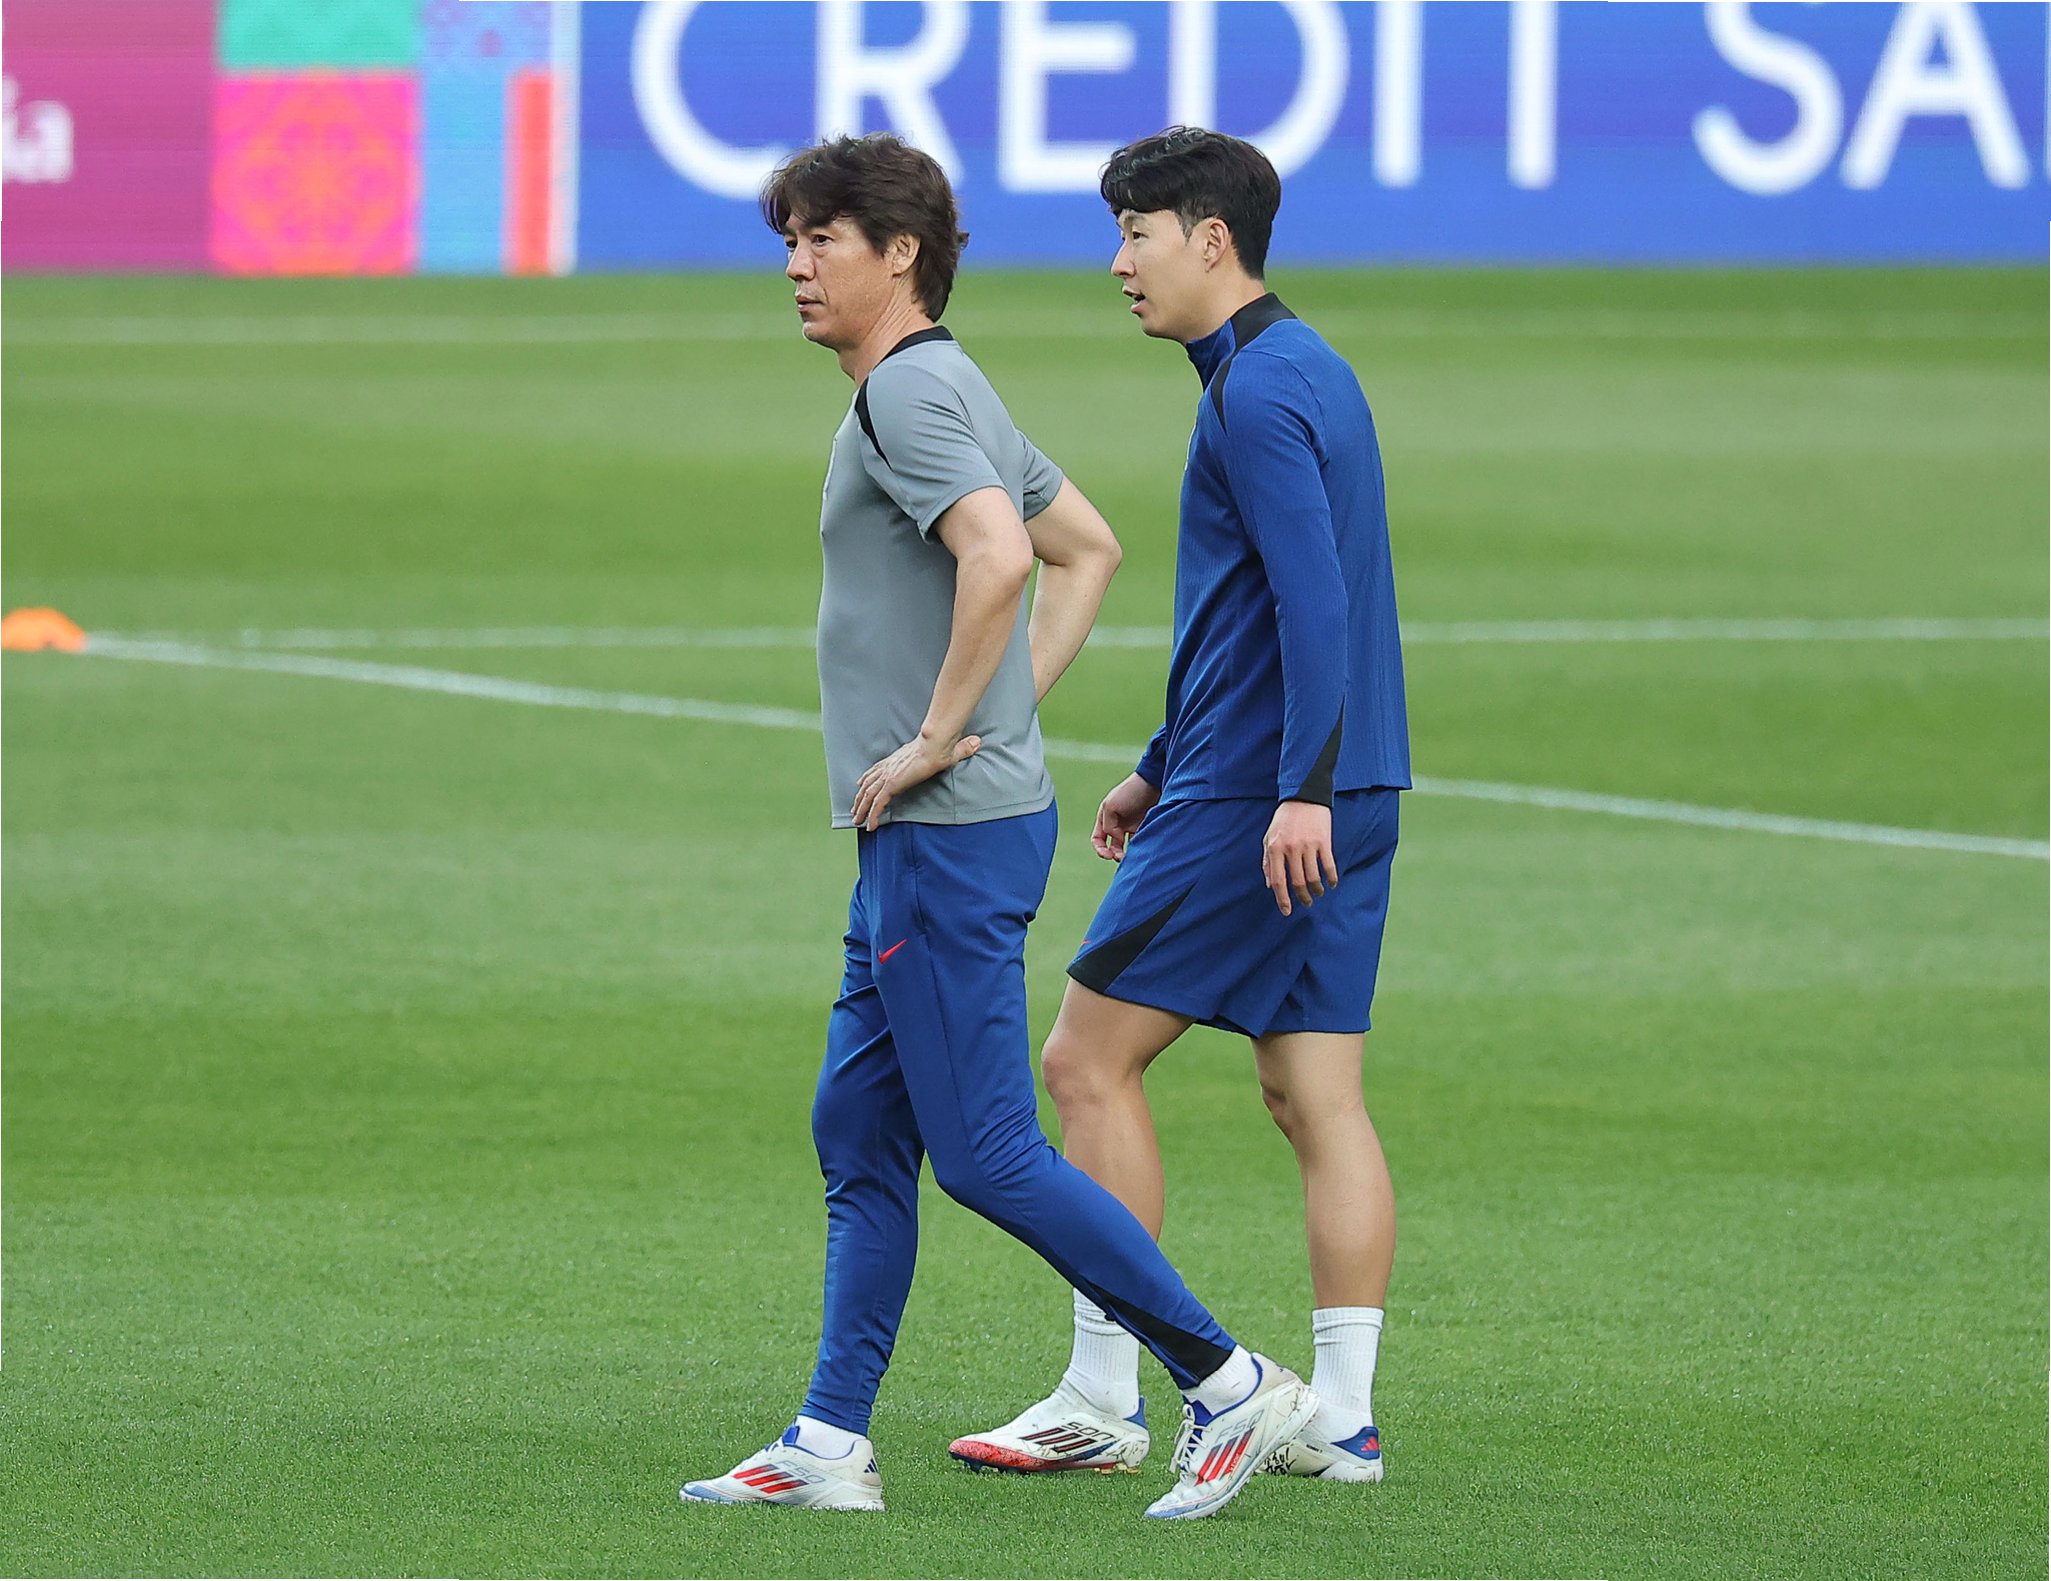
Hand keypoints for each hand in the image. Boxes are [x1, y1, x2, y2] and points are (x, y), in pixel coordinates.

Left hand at [852, 733, 981, 830]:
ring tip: (857, 821)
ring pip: (868, 796)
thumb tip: (977, 742)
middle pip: (868, 784)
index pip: (878, 769)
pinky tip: (870, 826)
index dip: (868, 778)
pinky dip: (872, 816)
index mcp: (898, 759)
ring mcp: (889, 775)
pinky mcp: (892, 784)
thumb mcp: (951, 749)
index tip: (861, 784)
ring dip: (861, 809)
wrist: (936, 743)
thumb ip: (962, 749)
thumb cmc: (942, 746)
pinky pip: (878, 804)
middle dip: (860, 798)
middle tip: (855, 810)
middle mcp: (890, 767)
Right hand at [1092, 773, 1161, 861]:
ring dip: (1128, 854)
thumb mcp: (1111, 806)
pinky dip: (1140, 848)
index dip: (1100, 849)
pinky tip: (1143, 849)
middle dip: (1115, 854)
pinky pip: (1141, 842)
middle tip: (1121, 857)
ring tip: (1133, 856)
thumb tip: (1117, 840)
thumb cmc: (1131, 791)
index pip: (1098, 839)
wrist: (1154, 782)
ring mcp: (1132, 825)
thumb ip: (1108, 826)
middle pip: (1112, 846)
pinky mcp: (1146, 826)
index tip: (1108, 855)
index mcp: (1106, 817)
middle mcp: (1118, 823)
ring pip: (1127, 847)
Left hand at [1262, 800, 1338, 916]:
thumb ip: (1267, 861)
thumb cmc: (1284, 818)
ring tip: (1317, 894)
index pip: (1278, 881)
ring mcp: (1308, 845)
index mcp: (1275, 849)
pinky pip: (1329, 866)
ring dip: (1316, 890)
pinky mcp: (1323, 841)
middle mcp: (1291, 849)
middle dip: (1302, 898)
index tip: (1287, 911)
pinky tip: (1332, 884)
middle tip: (1306, 904)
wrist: (1304, 796)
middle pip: (1297, 882)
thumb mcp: (1269, 837)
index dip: (1282, 899)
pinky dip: (1332, 878)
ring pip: (1313, 877)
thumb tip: (1270, 885)